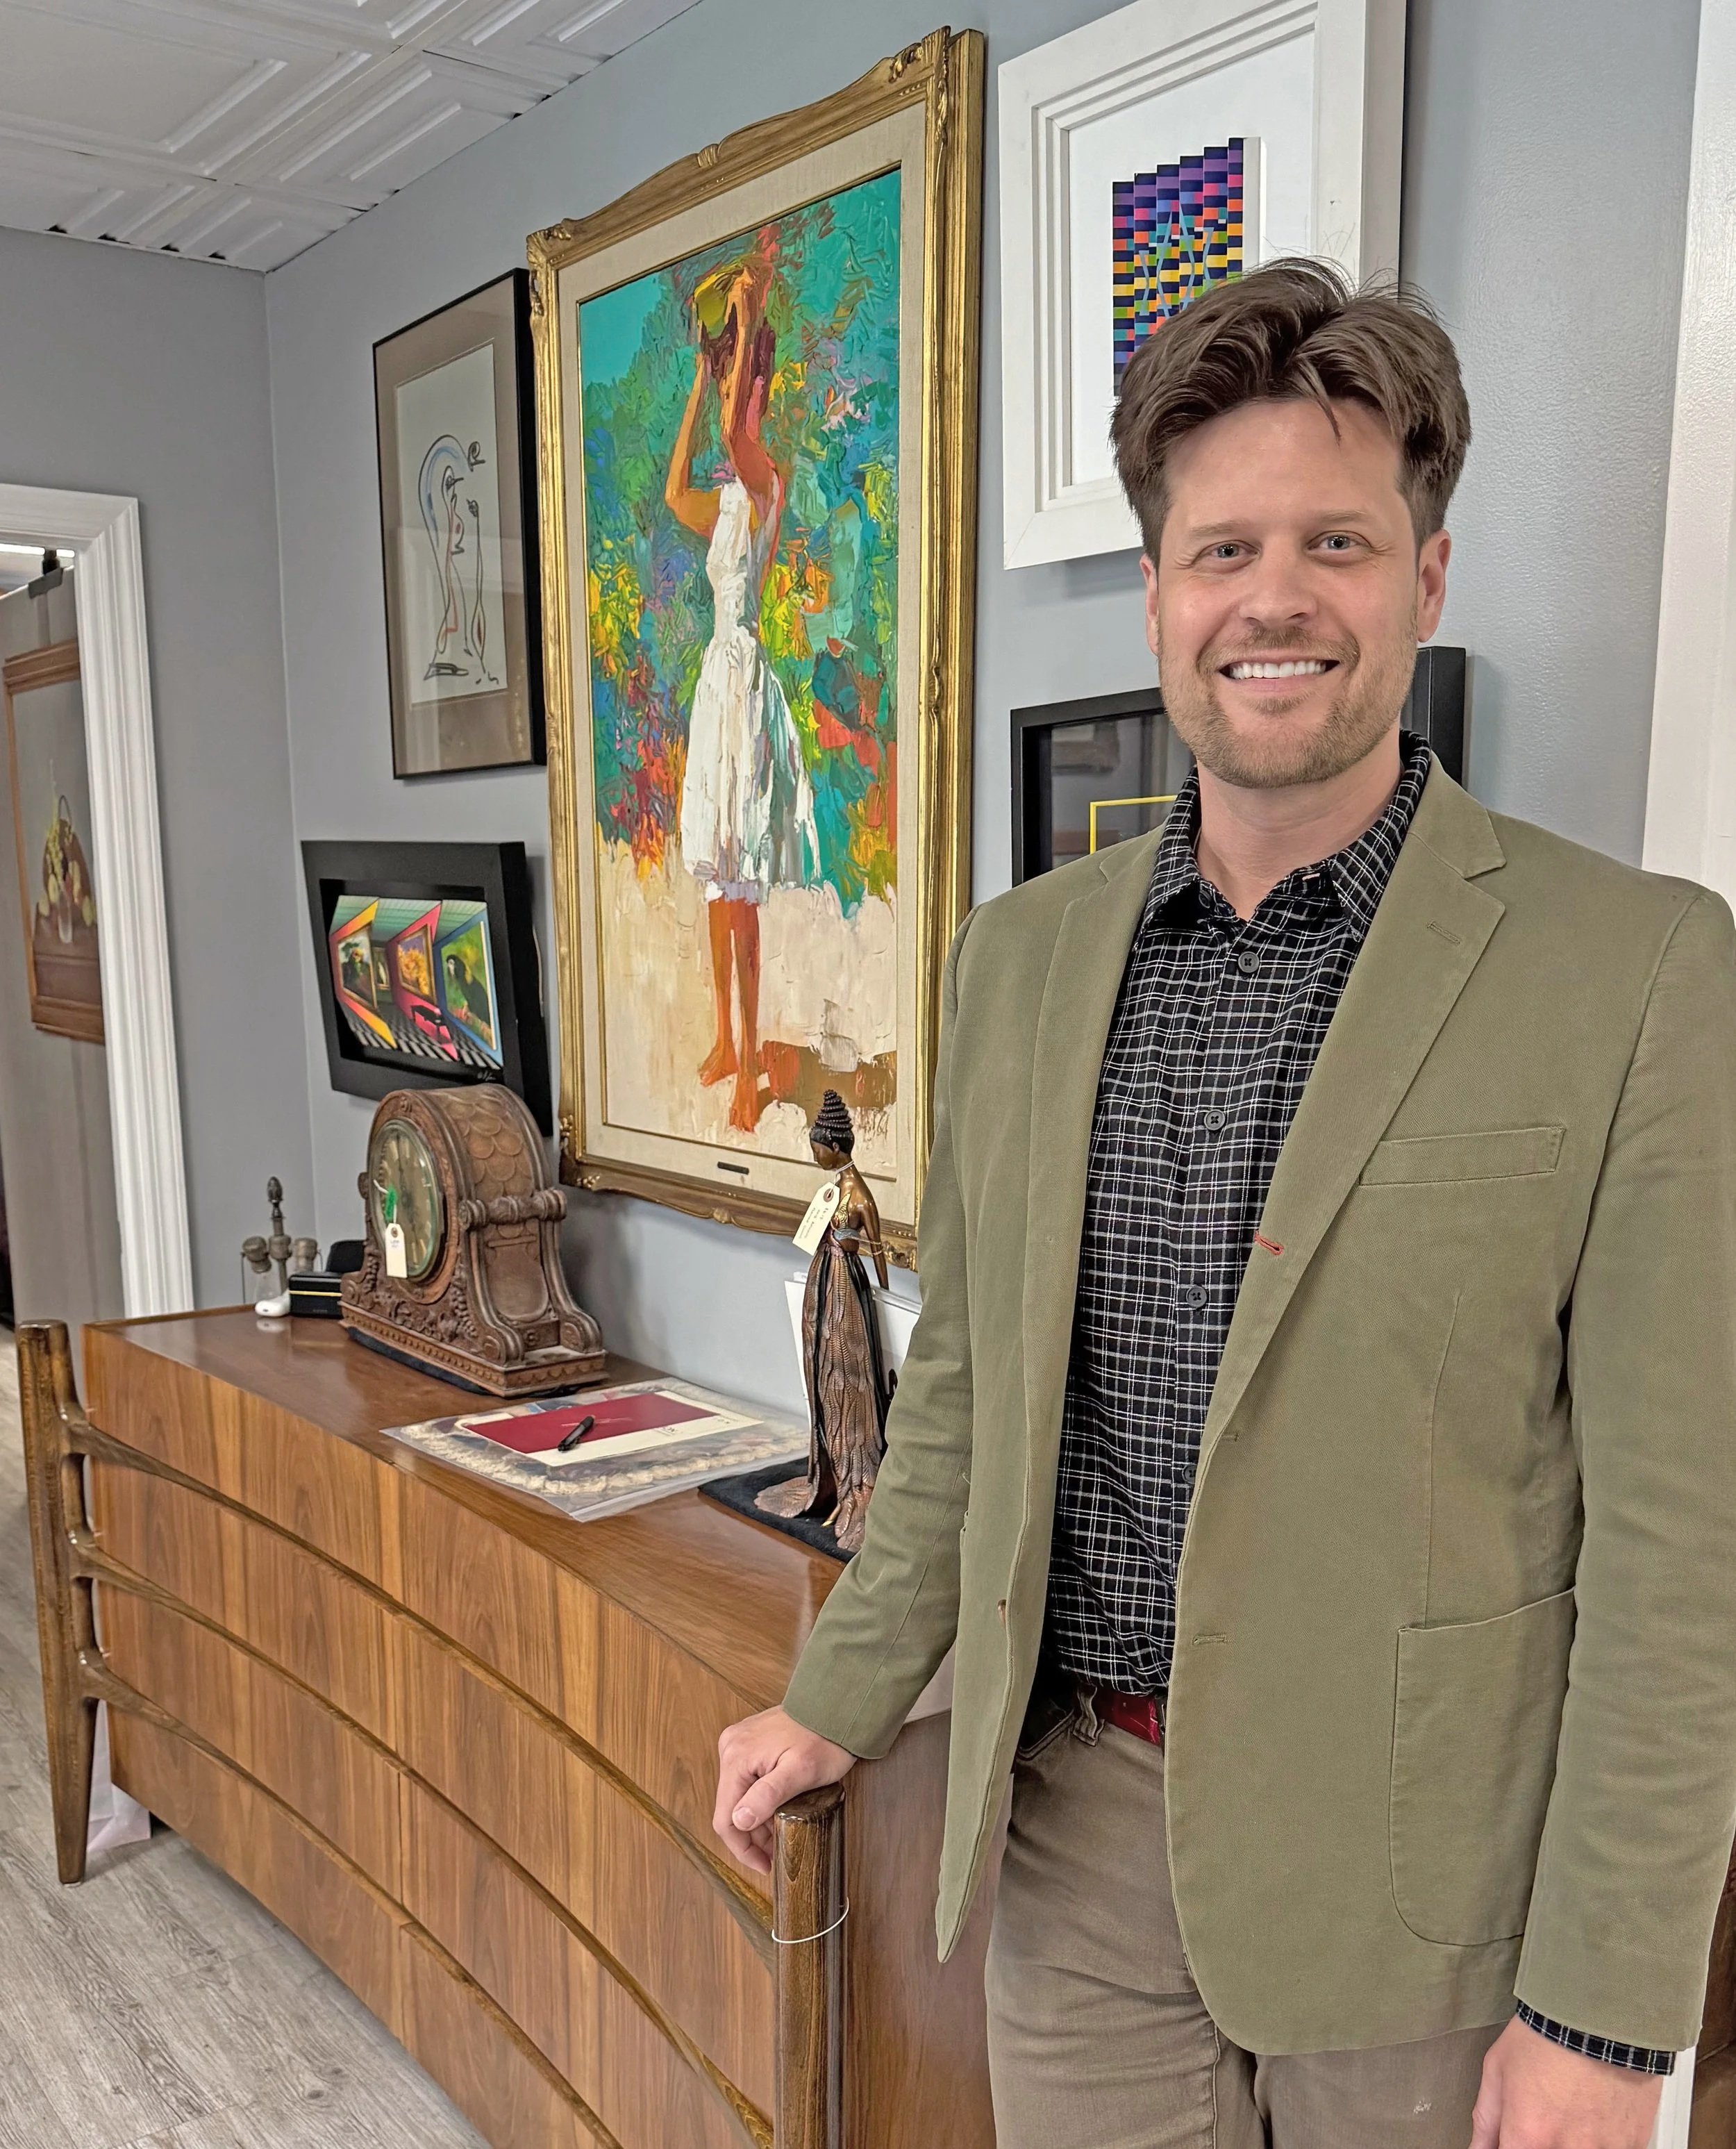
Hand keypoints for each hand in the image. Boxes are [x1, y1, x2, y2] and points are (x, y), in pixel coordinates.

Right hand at [714, 1707, 854, 1873]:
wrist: (835, 1708)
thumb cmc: (823, 1738)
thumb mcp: (800, 1772)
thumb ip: (767, 1795)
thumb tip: (738, 1821)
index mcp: (736, 1757)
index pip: (725, 1818)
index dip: (743, 1849)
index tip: (765, 1865)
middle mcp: (730, 1748)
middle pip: (731, 1808)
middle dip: (753, 1835)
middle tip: (778, 1852)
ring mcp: (739, 1744)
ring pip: (739, 1797)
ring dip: (757, 1819)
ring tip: (781, 1834)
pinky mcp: (749, 1743)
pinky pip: (747, 1781)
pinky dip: (759, 1801)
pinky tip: (778, 1811)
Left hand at [1469, 2018, 1662, 2147]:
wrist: (1600, 2013)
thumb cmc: (1547, 2034)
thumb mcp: (1498, 2068)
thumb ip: (1486, 2119)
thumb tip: (1479, 2148)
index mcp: (1528, 2136)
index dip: (1512, 2144)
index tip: (1514, 2135)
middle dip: (1539, 2140)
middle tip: (1545, 2115)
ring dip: (1572, 2139)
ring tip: (1571, 2111)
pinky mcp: (1633, 2143)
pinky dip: (1599, 2139)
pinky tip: (1593, 2114)